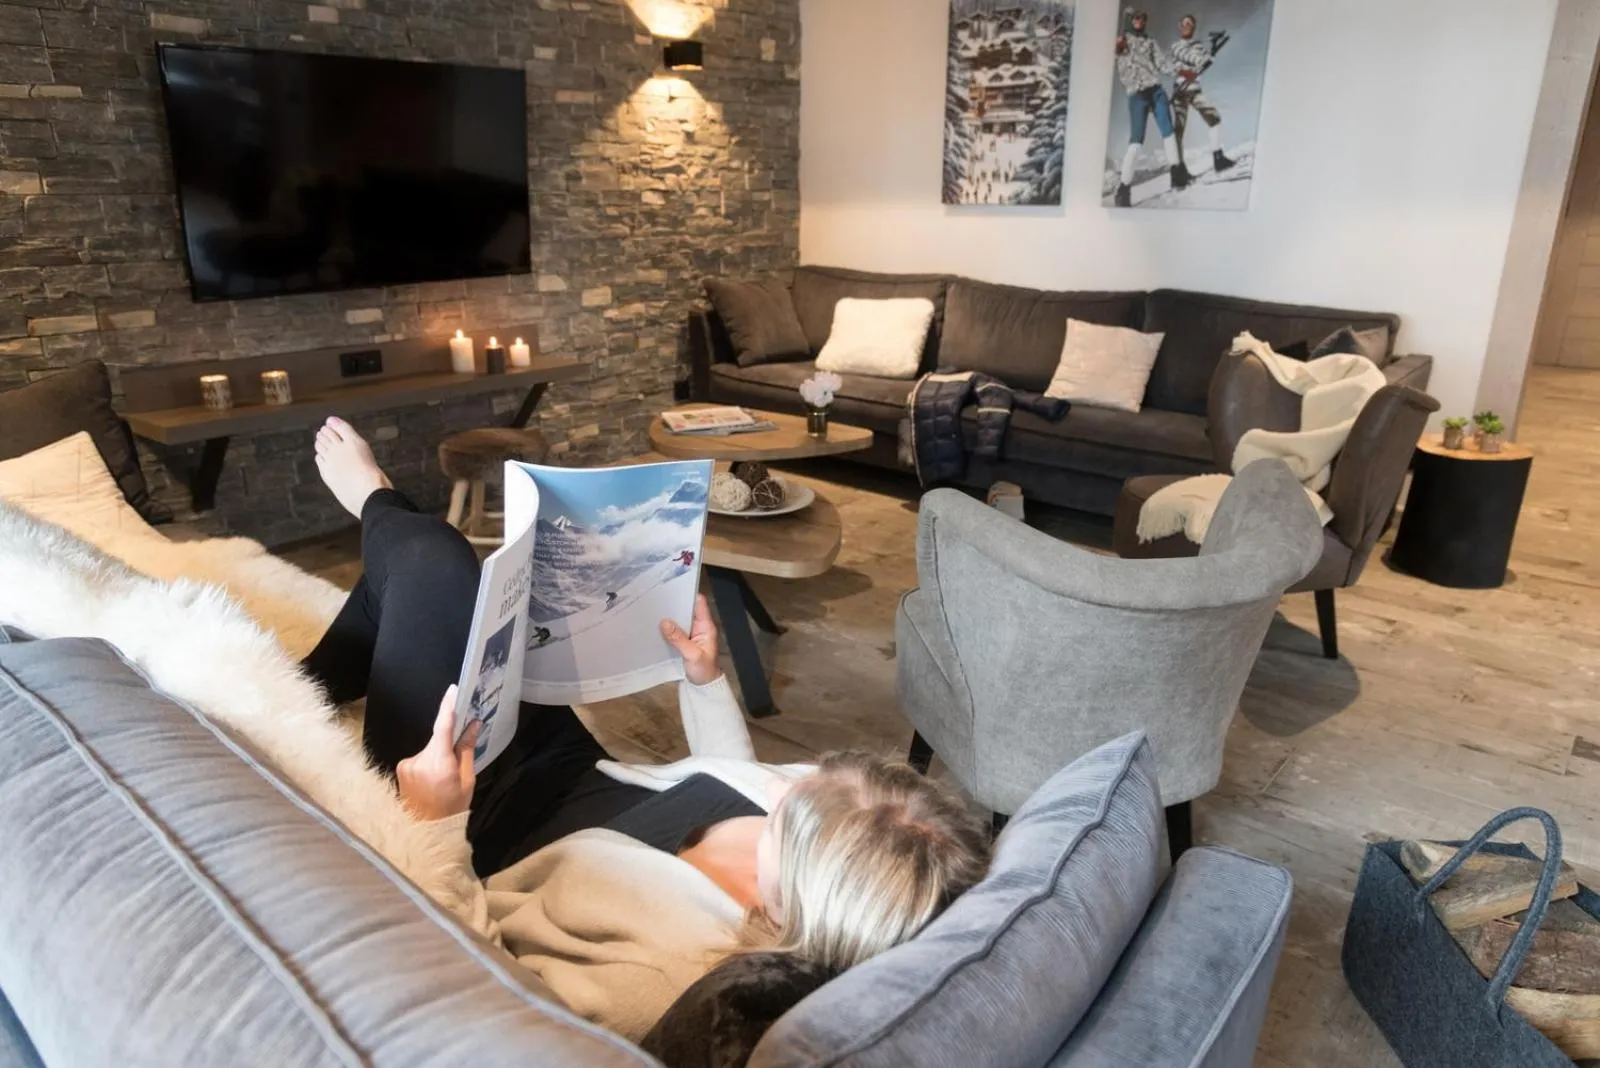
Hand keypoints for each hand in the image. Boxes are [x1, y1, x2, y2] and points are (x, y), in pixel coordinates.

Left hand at [396, 685, 478, 821]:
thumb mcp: (467, 780)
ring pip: (429, 749)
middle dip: (448, 745)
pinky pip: (420, 757)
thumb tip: (473, 725)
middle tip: (457, 761)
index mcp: (438, 763)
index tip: (453, 690)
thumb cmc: (451, 808)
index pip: (443, 727)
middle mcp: (419, 759)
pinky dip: (428, 763)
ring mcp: (407, 764)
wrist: (425, 830)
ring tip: (443, 779)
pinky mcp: (401, 767)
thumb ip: (467, 749)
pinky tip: (431, 781)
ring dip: (438, 756)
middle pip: (437, 739)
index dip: (448, 707)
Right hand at [661, 594, 722, 685]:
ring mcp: (690, 633)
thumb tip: (664, 622)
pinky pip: (675, 630)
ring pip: (679, 619)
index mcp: (706, 626)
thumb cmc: (703, 670)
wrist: (703, 686)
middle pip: (687, 609)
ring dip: (669, 615)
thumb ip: (678, 639)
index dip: (688, 594)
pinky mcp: (683, 641)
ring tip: (653, 608)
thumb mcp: (692, 655)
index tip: (673, 588)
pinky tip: (654, 624)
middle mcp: (699, 626)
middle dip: (674, 604)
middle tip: (657, 598)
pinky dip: (667, 627)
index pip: (699, 603)